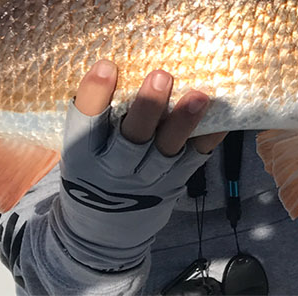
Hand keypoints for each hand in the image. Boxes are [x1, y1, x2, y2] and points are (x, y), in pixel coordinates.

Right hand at [48, 61, 219, 272]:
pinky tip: (222, 117)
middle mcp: (114, 169)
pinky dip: (208, 138)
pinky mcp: (173, 182)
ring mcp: (146, 178)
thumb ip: (90, 119)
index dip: (94, 96)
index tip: (106, 66)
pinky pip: (193, 158)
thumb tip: (110, 65)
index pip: (84, 124)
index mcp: (81, 156)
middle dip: (147, 108)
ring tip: (199, 96)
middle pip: (132, 138)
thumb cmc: (89, 173)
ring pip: (166, 150)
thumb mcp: (75, 151)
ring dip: (183, 122)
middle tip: (161, 76)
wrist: (101, 232)